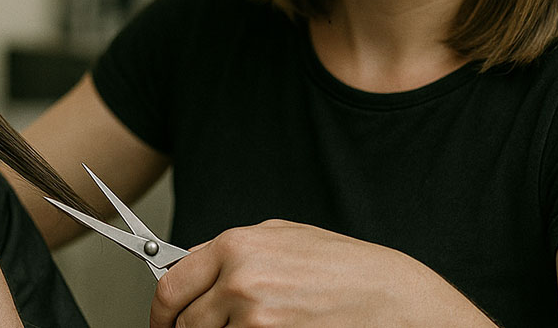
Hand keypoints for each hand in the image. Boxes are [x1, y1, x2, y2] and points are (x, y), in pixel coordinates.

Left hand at [151, 220, 493, 327]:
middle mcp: (238, 282)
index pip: (169, 287)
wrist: (397, 301)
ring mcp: (254, 321)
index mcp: (235, 247)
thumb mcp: (284, 238)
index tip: (162, 324)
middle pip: (184, 324)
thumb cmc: (347, 268)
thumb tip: (191, 263)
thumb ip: (232, 251)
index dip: (161, 313)